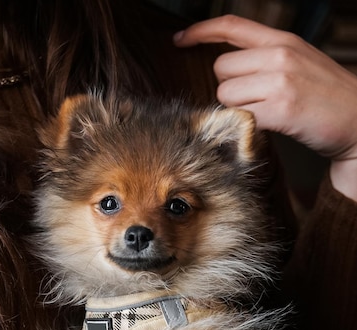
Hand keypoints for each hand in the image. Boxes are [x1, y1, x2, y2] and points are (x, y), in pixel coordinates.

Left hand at [174, 15, 356, 199]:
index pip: (231, 26)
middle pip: (221, 70)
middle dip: (229, 89)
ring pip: (225, 95)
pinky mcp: (281, 109)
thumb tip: (227, 70)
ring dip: (236, 109)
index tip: (180, 40)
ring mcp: (280, 81)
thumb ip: (266, 59)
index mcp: (282, 40)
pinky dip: (246, 126)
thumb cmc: (326, 97)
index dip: (200, 31)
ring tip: (265, 114)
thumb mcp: (299, 63)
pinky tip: (267, 127)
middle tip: (255, 101)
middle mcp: (279, 55)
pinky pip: (240, 116)